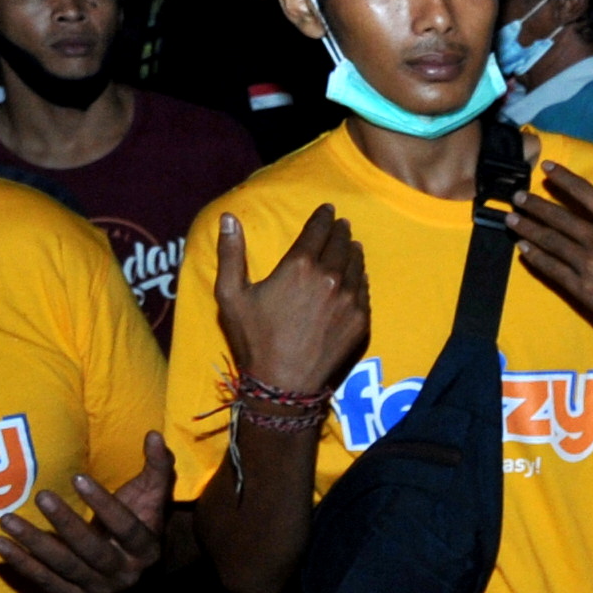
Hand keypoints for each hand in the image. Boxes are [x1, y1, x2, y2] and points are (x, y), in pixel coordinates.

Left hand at [0, 430, 171, 592]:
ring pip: (65, 567)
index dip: (104, 504)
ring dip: (34, 544)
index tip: (77, 477)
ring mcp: (99, 589)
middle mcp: (125, 574)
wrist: (138, 568)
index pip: (127, 528)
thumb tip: (153, 434)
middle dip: (66, 524)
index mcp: (147, 549)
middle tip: (41, 496)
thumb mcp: (152, 496)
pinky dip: (23, 565)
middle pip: (92, 550)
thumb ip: (157, 466)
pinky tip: (0, 546)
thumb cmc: (141, 520)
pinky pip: (46, 582)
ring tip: (7, 521)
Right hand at [209, 201, 371, 398]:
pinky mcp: (360, 320)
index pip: (317, 230)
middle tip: (340, 224)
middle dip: (340, 231)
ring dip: (353, 251)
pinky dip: (361, 277)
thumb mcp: (231, 294)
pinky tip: (358, 276)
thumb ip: (230, 253)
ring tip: (350, 245)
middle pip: (341, 244)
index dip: (323, 217)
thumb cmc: (254, 339)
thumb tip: (228, 218)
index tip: (327, 209)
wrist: (284, 383)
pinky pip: (364, 290)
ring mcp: (349, 299)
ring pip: (357, 264)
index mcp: (299, 266)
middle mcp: (329, 277)